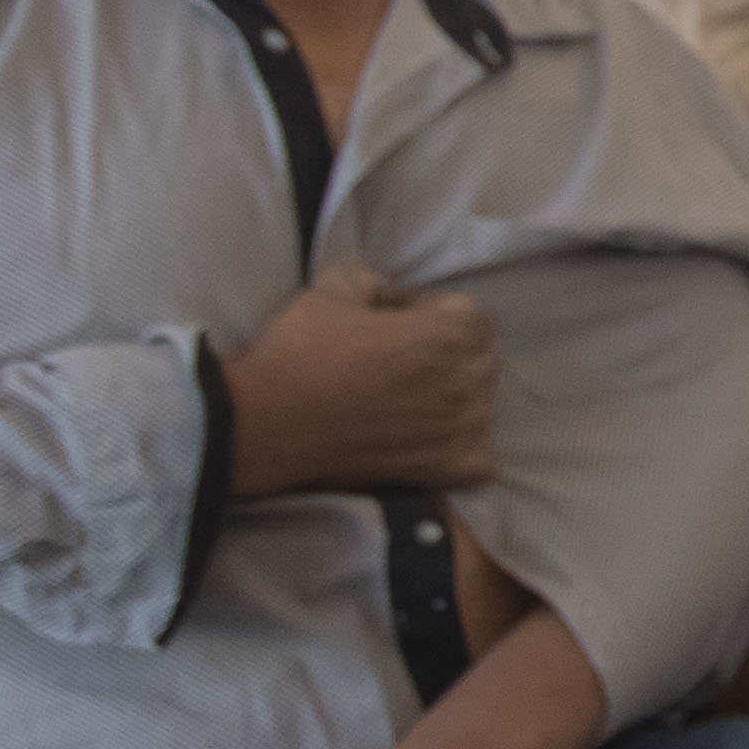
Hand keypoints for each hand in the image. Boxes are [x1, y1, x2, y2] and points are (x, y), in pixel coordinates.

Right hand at [224, 268, 497, 497]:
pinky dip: (462, 450)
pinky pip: (480, 460)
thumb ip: (375, 280)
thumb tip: (393, 294)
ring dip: (454, 399)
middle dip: (450, 354)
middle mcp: (463, 383)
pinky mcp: (444, 468)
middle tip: (401, 362)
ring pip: (482, 406)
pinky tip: (429, 439)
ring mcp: (458, 430)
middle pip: (483, 359)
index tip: (401, 324)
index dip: (436, 315)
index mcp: (447, 336)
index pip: (474, 317)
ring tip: (406, 399)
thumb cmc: (298, 354)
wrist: (264, 422)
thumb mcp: (332, 290)